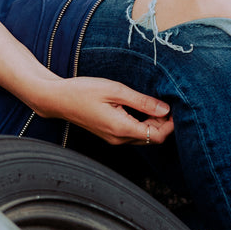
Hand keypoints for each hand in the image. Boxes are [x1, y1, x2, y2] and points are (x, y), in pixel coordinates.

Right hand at [31, 76, 173, 145]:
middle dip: (163, 123)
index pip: (157, 136)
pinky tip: (140, 108)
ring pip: (143, 137)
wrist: (58, 99)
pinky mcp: (109, 135)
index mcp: (121, 128)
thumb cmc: (83, 91)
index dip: (170, 124)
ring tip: (152, 103)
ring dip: (153, 124)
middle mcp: (118, 139)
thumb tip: (164, 109)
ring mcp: (113, 139)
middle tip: (163, 102)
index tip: (173, 107)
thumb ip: (142, 101)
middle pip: (152, 139)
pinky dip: (142, 124)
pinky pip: (132, 134)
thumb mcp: (116, 90)